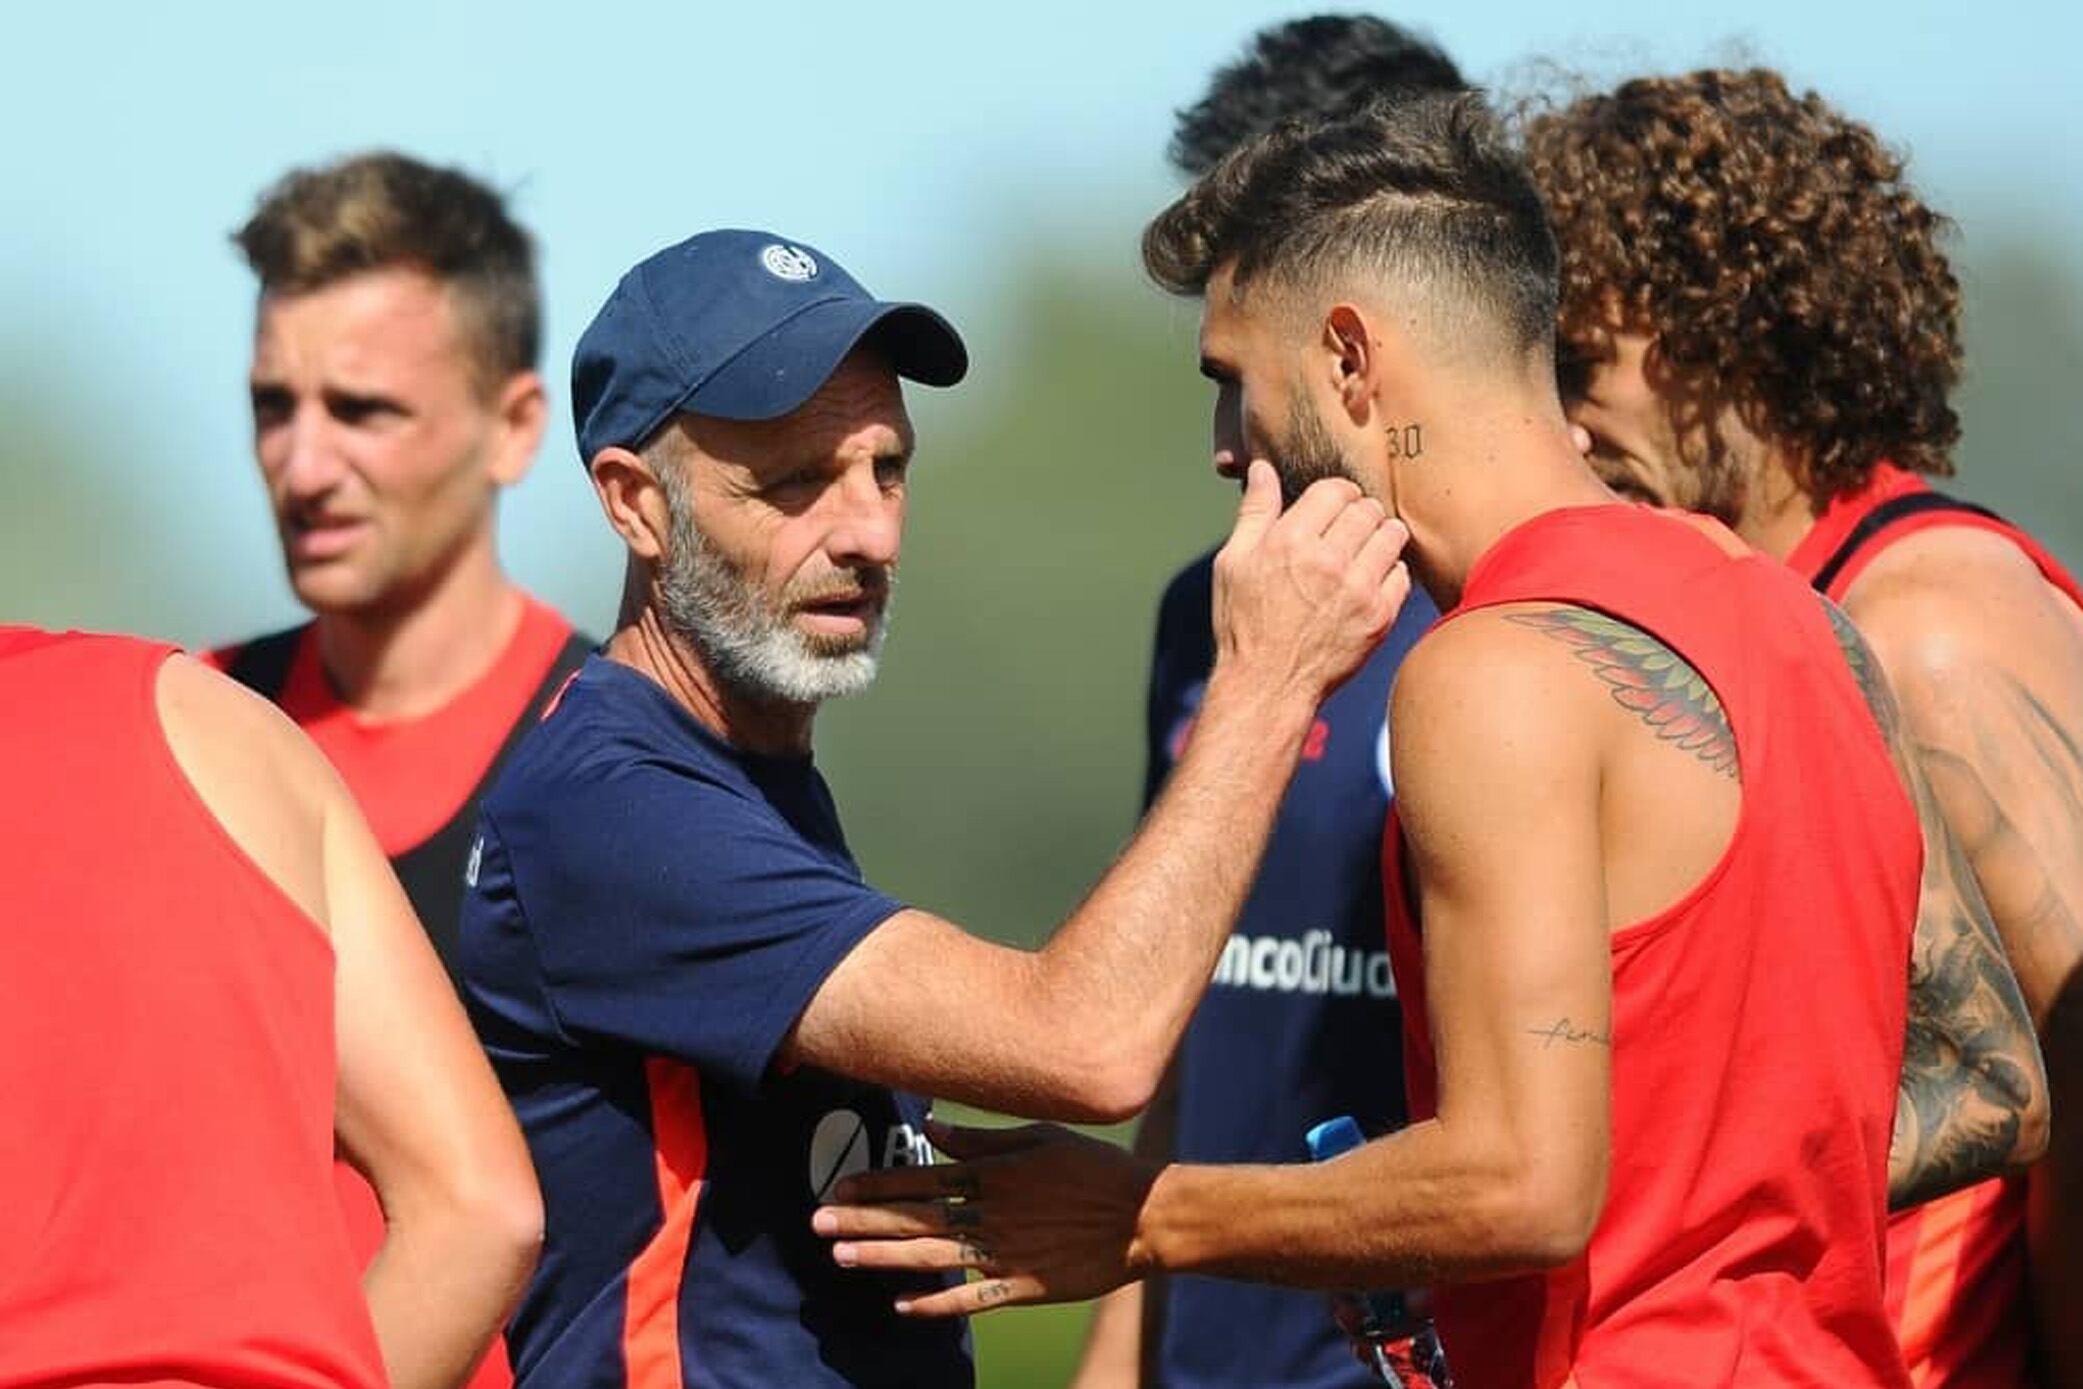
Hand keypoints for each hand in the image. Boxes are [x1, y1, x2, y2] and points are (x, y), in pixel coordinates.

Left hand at [811, 1119, 1157, 1318]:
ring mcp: (1006, 1253)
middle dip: (863, 1223)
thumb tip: (931, 1128)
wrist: (1143, 1215)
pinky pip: (972, 1299)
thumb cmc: (1093, 1167)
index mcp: (992, 1173)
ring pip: (931, 1258)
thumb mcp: (1038, 1137)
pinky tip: (902, 1306)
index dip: (876, 1186)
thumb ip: (980, 1137)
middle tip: (817, 1226)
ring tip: (842, 1259)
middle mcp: (991, 1214)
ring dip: (884, 1259)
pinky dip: (936, 1305)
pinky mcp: (1025, 1287)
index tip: (837, 1190)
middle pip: (915, 1219)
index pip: (920, 1179)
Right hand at [1212, 461, 1410, 700]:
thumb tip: (1262, 468)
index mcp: (1290, 540)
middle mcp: (1327, 560)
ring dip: (1381, 536)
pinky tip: (1371, 582)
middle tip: (1352, 528)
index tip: (1335, 506)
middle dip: (1360, 512)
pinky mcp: (1379, 617)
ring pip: (1392, 536)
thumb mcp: (1233, 563)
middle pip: (1367, 509)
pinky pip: (1402, 575)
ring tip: (1366, 550)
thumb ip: (1254, 512)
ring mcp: (1358, 589)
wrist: (1267, 686)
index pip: (1335, 490)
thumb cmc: (1244, 624)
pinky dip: (1391, 573)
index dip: (1337, 493)